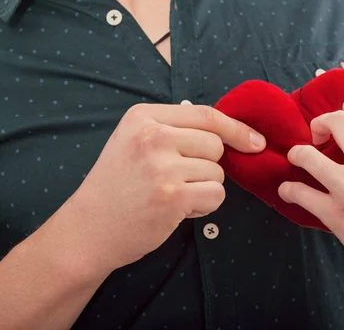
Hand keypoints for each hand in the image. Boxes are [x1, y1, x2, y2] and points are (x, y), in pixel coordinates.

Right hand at [58, 103, 264, 273]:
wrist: (88, 228)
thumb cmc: (117, 184)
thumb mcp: (135, 141)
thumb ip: (175, 131)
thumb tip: (230, 133)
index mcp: (144, 117)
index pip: (206, 115)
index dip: (236, 128)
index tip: (255, 141)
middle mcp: (153, 137)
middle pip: (215, 144)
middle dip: (207, 165)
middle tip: (179, 179)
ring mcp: (162, 167)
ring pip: (217, 173)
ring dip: (204, 188)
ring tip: (172, 195)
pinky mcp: (172, 197)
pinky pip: (216, 195)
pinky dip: (204, 206)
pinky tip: (178, 209)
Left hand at [278, 110, 343, 303]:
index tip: (338, 129)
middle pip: (335, 122)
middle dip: (319, 124)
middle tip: (316, 137)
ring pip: (307, 155)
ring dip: (296, 154)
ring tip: (296, 159)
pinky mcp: (335, 215)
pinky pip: (298, 192)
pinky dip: (288, 190)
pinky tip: (288, 191)